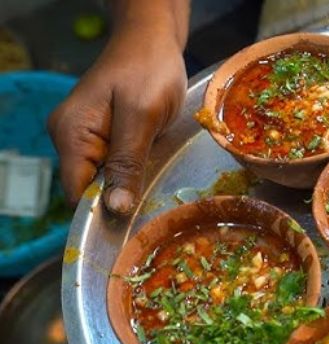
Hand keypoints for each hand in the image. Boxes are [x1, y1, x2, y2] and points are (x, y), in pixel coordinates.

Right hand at [48, 18, 186, 214]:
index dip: (104, 210)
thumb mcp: (142, 117)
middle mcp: (69, 138)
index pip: (77, 193)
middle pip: (91, 189)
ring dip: (131, 181)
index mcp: (71, 134)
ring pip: (105, 178)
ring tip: (158, 166)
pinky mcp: (102, 136)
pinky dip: (134, 167)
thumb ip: (128, 163)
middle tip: (157, 189)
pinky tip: (153, 157)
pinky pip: (114, 164)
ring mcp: (84, 137)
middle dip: (122, 195)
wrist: (152, 40)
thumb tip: (114, 209)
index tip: (136, 217)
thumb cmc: (148, 70)